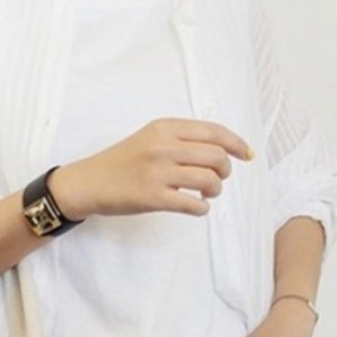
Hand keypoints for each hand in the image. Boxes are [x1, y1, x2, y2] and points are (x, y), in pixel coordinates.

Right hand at [49, 118, 252, 220]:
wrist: (89, 182)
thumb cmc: (122, 162)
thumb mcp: (150, 138)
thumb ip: (180, 139)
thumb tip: (221, 150)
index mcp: (165, 127)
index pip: (214, 131)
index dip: (236, 144)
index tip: (246, 155)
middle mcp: (163, 146)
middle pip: (216, 156)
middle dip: (225, 171)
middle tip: (217, 180)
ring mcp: (158, 172)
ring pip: (208, 180)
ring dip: (215, 190)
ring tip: (207, 194)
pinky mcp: (152, 197)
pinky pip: (192, 204)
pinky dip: (202, 208)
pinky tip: (197, 208)